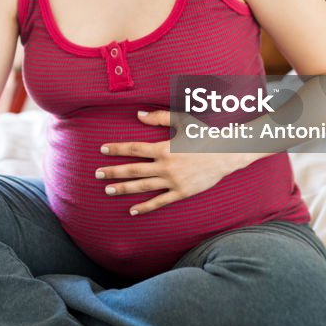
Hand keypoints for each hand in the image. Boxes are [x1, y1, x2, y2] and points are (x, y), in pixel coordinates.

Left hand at [97, 109, 270, 215]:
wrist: (228, 153)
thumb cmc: (205, 133)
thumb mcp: (183, 120)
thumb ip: (159, 118)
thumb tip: (138, 115)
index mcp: (164, 148)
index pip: (134, 149)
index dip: (117, 149)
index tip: (102, 150)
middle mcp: (165, 166)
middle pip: (134, 169)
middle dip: (113, 172)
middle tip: (97, 174)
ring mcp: (173, 181)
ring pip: (143, 187)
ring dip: (124, 188)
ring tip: (108, 191)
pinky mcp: (182, 192)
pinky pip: (160, 202)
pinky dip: (145, 207)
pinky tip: (132, 211)